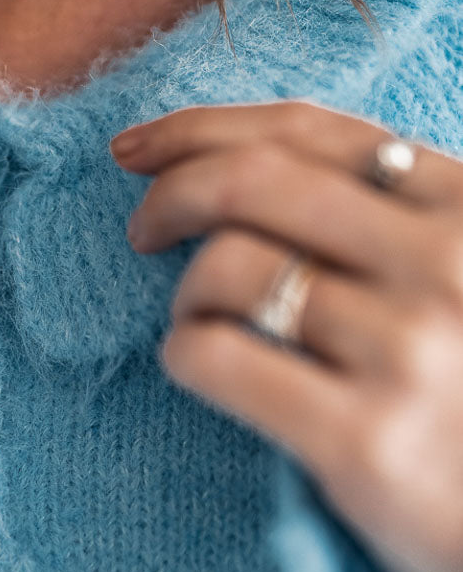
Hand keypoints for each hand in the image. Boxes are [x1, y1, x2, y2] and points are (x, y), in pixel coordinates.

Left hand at [110, 100, 462, 571]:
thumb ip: (402, 226)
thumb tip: (248, 169)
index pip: (311, 133)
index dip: (204, 129)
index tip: (139, 148)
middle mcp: (446, 265)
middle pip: (252, 184)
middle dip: (170, 193)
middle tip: (142, 232)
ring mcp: (407, 353)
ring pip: (227, 268)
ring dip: (185, 292)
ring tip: (198, 323)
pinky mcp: (363, 443)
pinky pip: (214, 356)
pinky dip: (182, 351)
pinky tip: (196, 367)